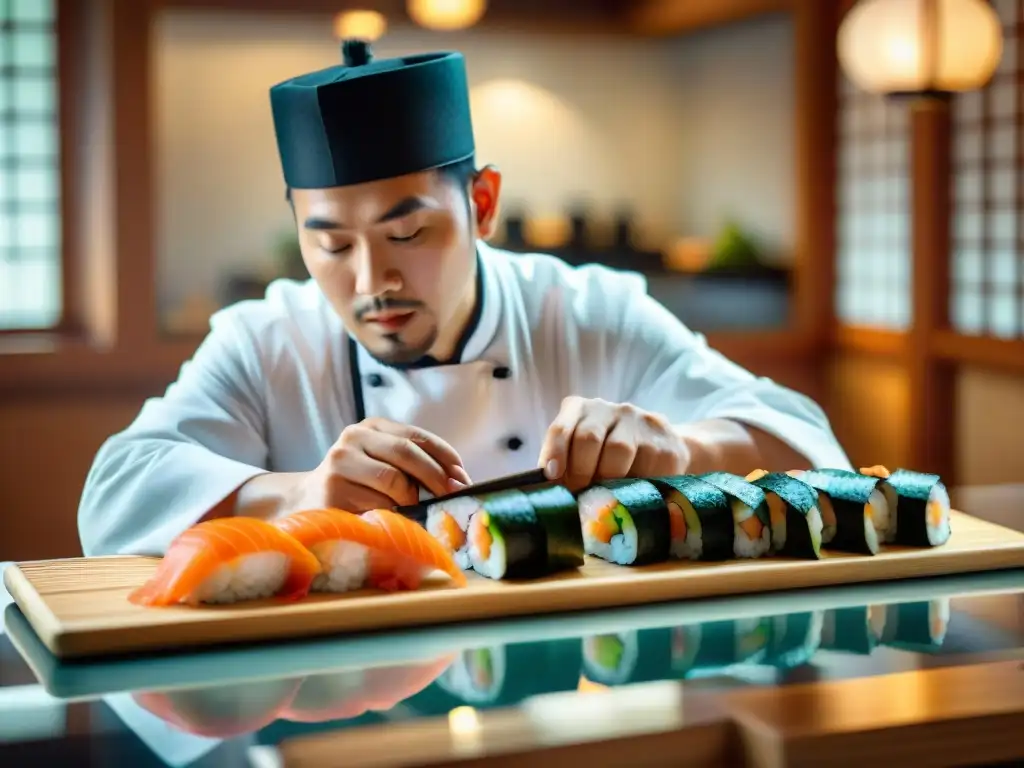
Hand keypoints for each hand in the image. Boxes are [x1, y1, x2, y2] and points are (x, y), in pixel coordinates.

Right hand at [294, 418, 471, 511]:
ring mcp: (340, 463)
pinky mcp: (332, 491)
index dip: (445, 456)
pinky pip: (376, 504)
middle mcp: (354, 437)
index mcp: (372, 426)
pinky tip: (395, 520)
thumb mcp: (382, 464)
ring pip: (393, 481)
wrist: (305, 501)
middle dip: (436, 477)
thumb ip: (412, 465)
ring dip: (412, 499)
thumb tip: (457, 482)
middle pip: (406, 453)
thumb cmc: (357, 486)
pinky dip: (392, 514)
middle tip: (454, 497)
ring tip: (417, 510)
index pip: (416, 436)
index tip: (463, 477)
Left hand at [537, 396, 688, 490]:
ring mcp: (640, 422)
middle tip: (580, 494)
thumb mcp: (582, 454)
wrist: (663, 449)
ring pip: (618, 450)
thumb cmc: (608, 458)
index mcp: (581, 410)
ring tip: (605, 497)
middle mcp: (610, 410)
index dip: (554, 453)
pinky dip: (636, 485)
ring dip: (607, 480)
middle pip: (588, 437)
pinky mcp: (664, 441)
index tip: (552, 476)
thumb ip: (563, 468)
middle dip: (581, 471)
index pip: (562, 427)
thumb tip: (546, 495)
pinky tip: (634, 493)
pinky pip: (646, 465)